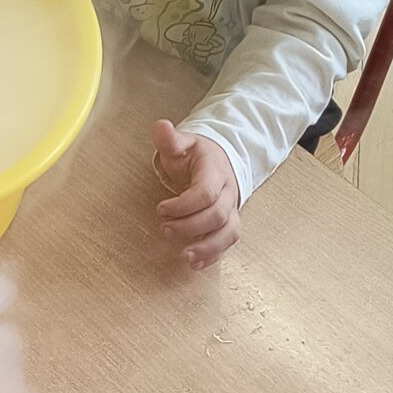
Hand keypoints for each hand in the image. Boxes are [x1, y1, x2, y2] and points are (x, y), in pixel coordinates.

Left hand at [154, 120, 241, 268]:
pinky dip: (214, 256)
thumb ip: (170, 139)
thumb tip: (160, 127)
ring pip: (228, 233)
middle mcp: (229, 192)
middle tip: (164, 229)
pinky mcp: (229, 224)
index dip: (184, 205)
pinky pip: (228, 243)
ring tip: (184, 258)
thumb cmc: (195, 155)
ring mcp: (232, 209)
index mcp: (216, 172)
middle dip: (190, 226)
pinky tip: (196, 265)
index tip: (160, 209)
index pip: (206, 193)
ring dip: (207, 248)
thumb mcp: (182, 143)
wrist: (219, 160)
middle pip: (217, 215)